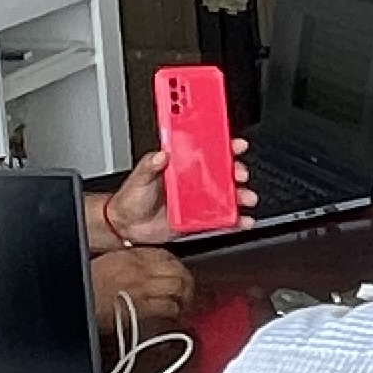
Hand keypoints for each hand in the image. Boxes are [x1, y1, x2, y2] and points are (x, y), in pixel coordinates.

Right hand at [93, 244, 194, 321]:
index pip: (166, 256)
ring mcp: (144, 290)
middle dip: (186, 281)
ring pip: (178, 290)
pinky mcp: (143, 309)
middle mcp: (142, 271)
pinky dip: (174, 311)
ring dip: (184, 297)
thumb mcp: (109, 262)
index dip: (176, 265)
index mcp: (132, 257)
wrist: (79, 300)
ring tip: (184, 302)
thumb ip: (130, 260)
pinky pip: (168, 308)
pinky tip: (173, 313)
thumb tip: (147, 264)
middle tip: (187, 288)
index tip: (178, 271)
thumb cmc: (88, 285)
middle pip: (178, 272)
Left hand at [95, 138, 255, 249]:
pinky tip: (242, 220)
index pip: (206, 152)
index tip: (235, 144)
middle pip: (221, 174)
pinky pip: (221, 219)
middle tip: (240, 174)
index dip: (222, 146)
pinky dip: (235, 220)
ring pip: (226, 196)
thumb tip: (161, 154)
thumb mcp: (138, 178)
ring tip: (245, 198)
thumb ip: (149, 165)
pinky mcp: (199, 220)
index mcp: (181, 167)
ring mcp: (198, 202)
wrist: (127, 227)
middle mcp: (193, 182)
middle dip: (236, 172)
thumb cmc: (132, 198)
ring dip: (240, 196)